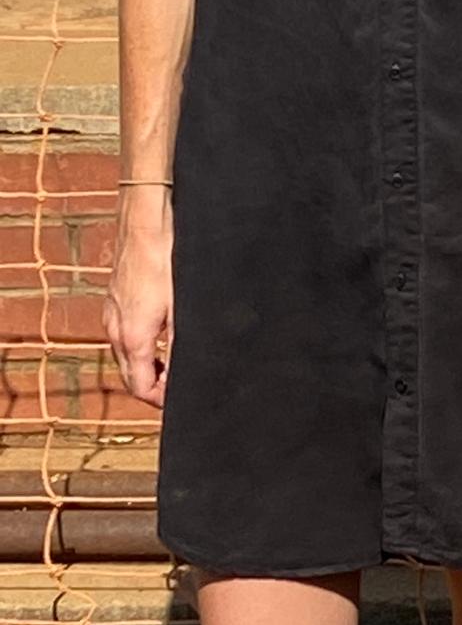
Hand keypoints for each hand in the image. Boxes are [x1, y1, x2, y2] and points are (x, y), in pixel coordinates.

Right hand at [106, 193, 173, 407]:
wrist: (146, 224)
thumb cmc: (166, 259)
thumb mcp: (183, 308)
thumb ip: (182, 344)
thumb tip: (187, 372)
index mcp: (133, 337)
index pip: (139, 388)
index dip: (161, 401)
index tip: (181, 401)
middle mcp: (115, 329)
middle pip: (130, 376)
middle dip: (154, 388)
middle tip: (179, 389)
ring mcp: (112, 314)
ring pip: (124, 356)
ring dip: (146, 368)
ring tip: (174, 368)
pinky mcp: (115, 302)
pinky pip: (122, 336)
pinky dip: (139, 348)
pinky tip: (160, 340)